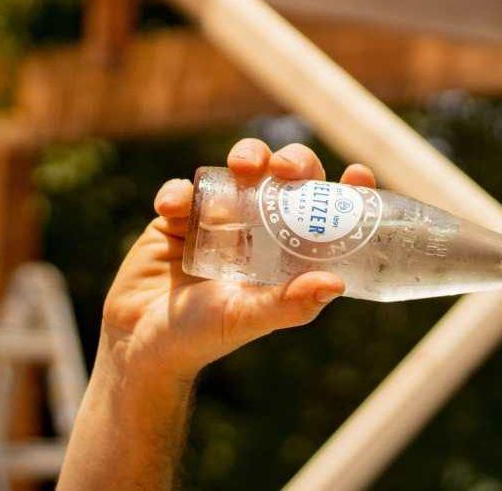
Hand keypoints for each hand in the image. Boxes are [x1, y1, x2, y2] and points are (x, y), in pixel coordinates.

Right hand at [97, 139, 377, 382]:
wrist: (143, 345)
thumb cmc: (203, 336)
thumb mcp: (248, 318)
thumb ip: (288, 304)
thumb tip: (335, 284)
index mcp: (286, 251)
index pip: (324, 212)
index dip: (345, 191)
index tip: (359, 175)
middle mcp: (258, 228)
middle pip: (286, 177)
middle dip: (292, 161)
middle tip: (285, 169)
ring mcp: (218, 218)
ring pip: (241, 169)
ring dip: (247, 156)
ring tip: (242, 168)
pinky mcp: (177, 217)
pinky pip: (183, 191)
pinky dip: (180, 192)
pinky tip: (174, 208)